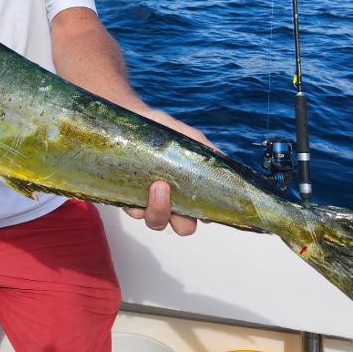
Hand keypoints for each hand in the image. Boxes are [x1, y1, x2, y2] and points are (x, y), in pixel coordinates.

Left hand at [123, 107, 215, 234]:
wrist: (128, 125)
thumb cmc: (160, 131)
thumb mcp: (186, 137)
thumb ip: (206, 150)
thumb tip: (225, 162)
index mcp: (188, 191)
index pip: (203, 214)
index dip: (205, 216)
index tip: (205, 210)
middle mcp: (171, 201)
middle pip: (183, 227)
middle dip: (183, 221)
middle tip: (178, 201)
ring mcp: (149, 202)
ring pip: (157, 222)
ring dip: (159, 210)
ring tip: (156, 186)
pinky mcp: (128, 199)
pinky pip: (134, 212)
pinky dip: (135, 205)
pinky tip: (135, 188)